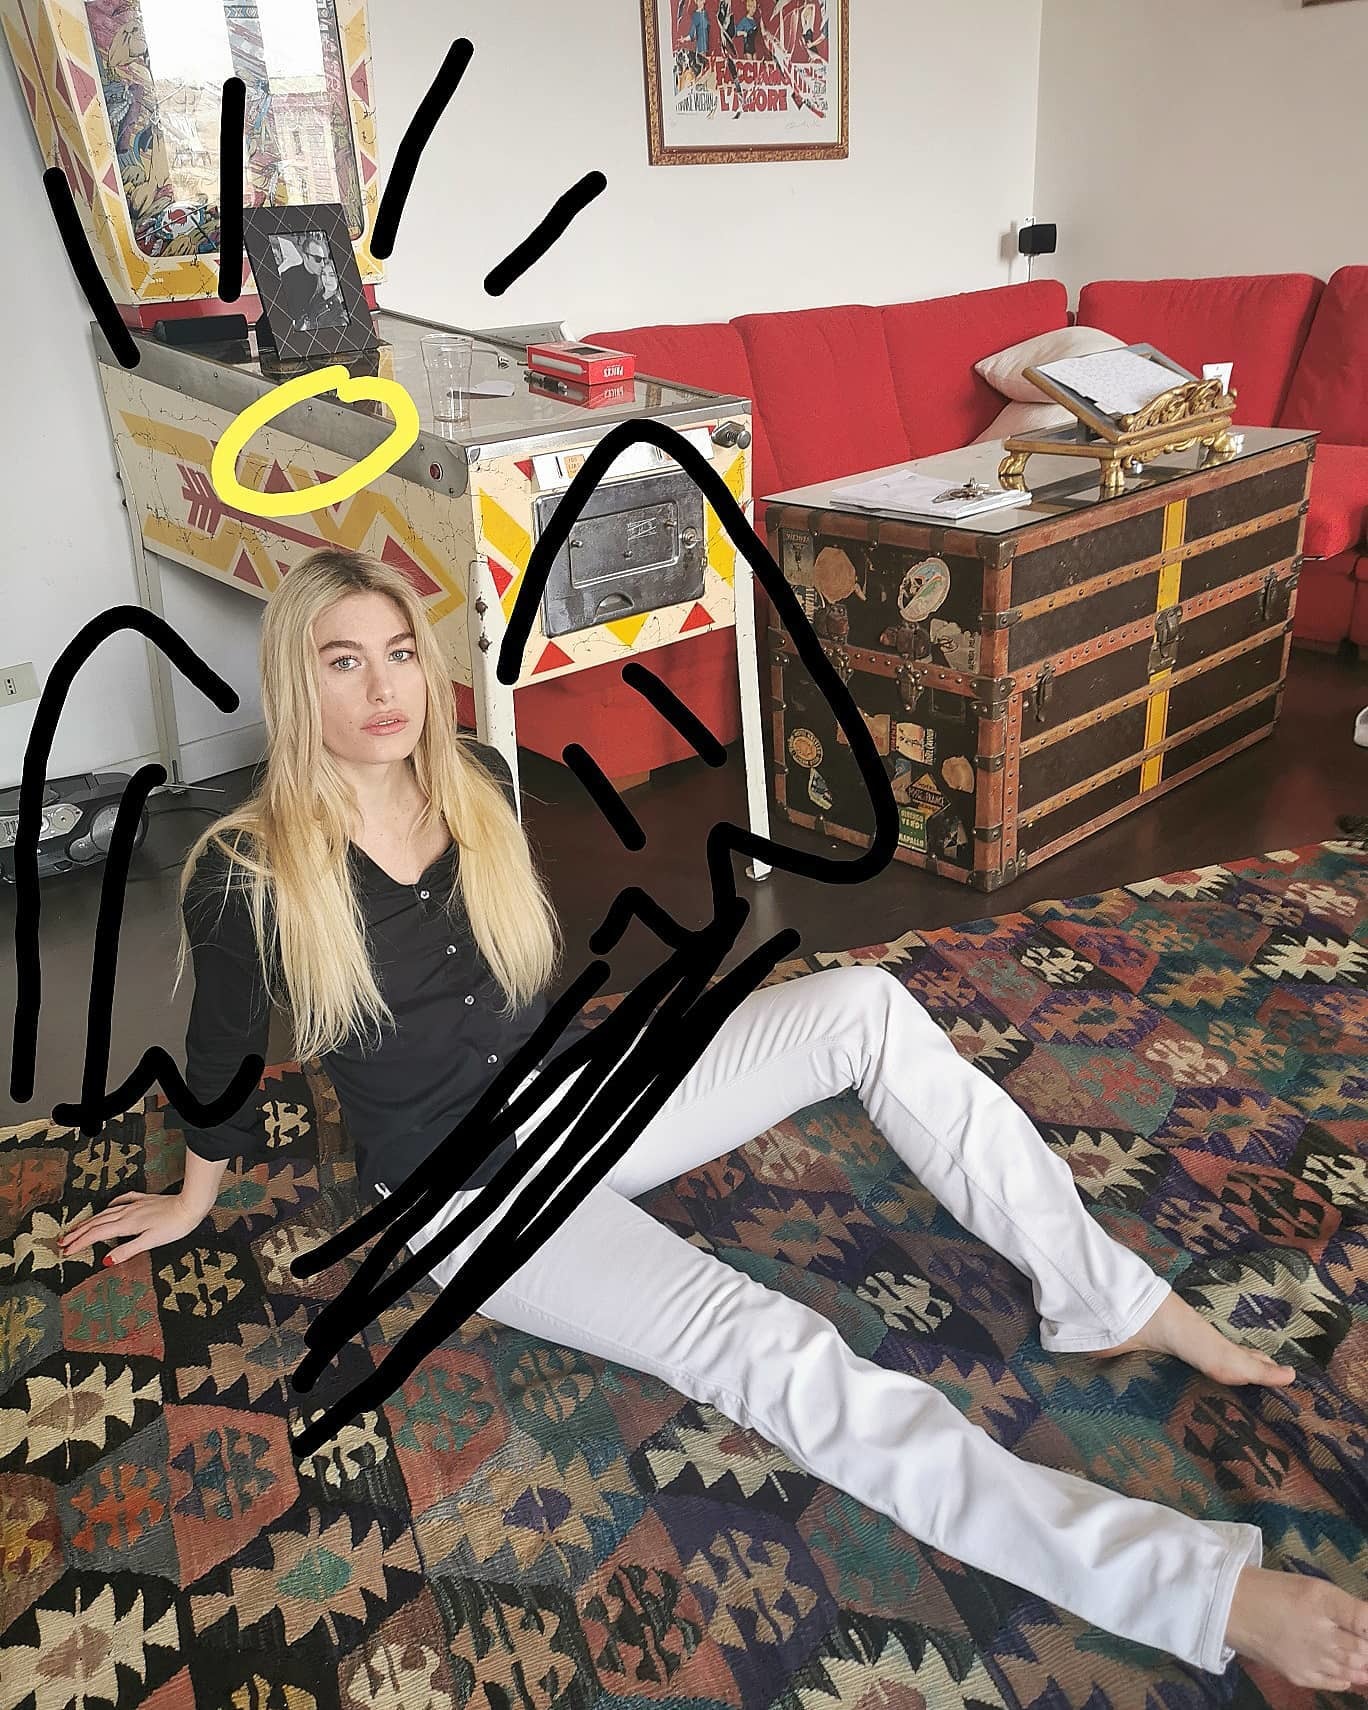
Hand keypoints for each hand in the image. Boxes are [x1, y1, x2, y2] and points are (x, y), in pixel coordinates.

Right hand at [57, 1191, 206, 1266]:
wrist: (190, 1205)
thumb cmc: (174, 1226)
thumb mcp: (150, 1242)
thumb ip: (127, 1251)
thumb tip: (105, 1261)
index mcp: (126, 1224)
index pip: (96, 1234)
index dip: (79, 1243)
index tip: (65, 1251)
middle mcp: (127, 1213)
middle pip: (97, 1223)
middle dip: (78, 1232)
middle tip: (62, 1241)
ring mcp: (135, 1205)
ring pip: (106, 1213)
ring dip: (89, 1221)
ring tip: (77, 1227)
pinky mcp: (145, 1201)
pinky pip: (122, 1201)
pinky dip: (111, 1205)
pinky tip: (108, 1207)